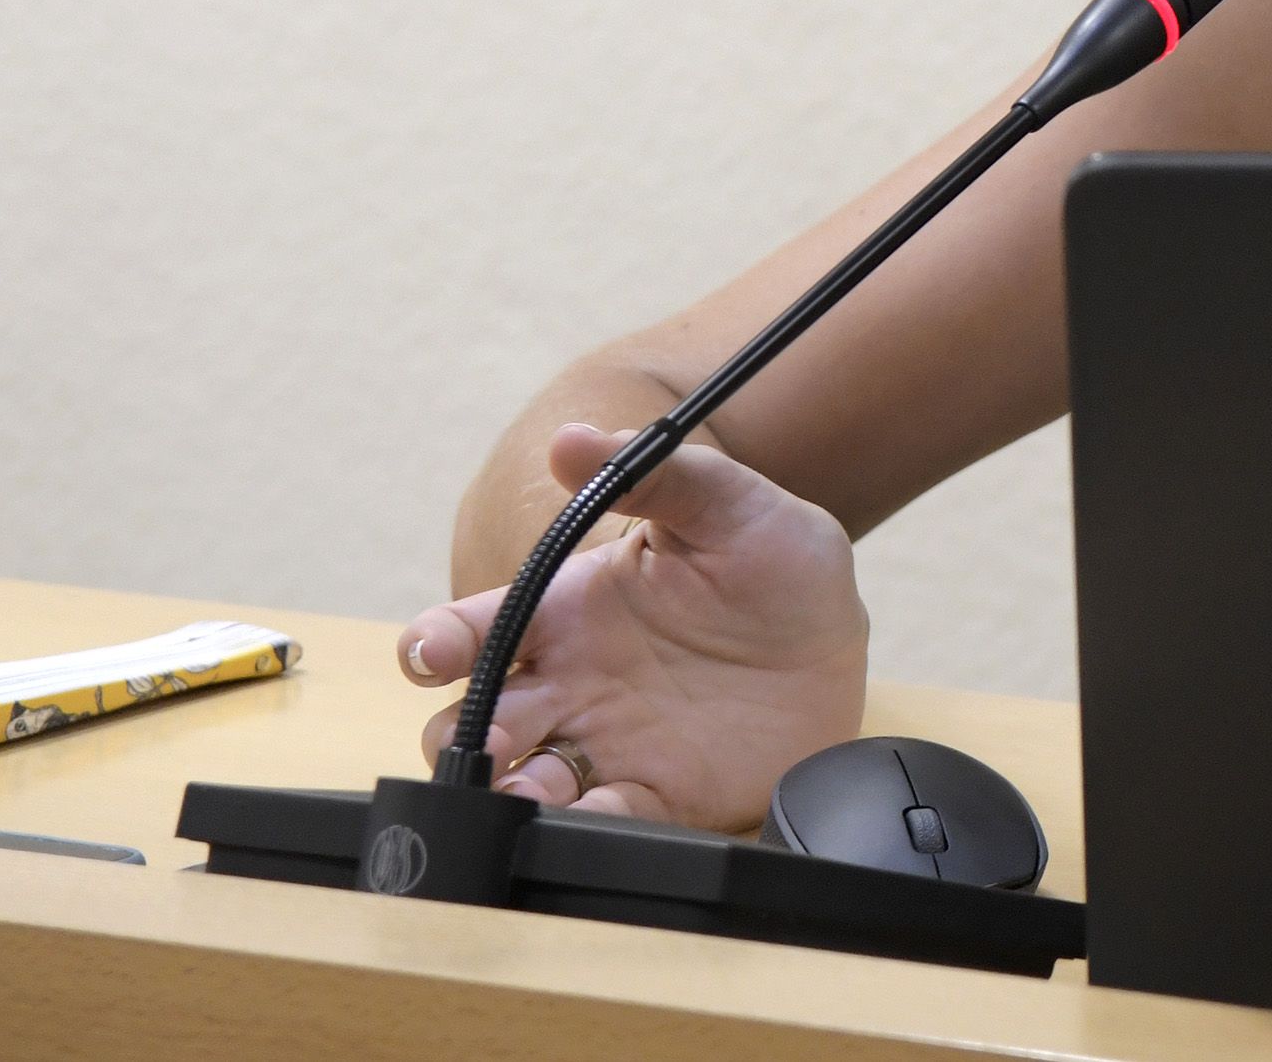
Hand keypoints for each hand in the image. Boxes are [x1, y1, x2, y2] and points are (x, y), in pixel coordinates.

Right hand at [400, 423, 869, 829]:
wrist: (839, 632)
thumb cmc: (774, 562)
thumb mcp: (731, 504)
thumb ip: (660, 474)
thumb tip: (574, 439)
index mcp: (570, 611)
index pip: (474, 629)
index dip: (437, 642)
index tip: (432, 652)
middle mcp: (570, 684)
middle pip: (475, 720)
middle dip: (462, 735)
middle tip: (489, 736)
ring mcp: (608, 745)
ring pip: (519, 782)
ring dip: (506, 795)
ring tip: (528, 791)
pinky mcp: (656, 795)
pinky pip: (601, 824)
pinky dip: (583, 832)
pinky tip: (591, 823)